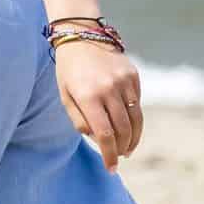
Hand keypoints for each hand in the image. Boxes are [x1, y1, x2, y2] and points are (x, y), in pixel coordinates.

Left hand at [54, 40, 141, 168]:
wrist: (81, 34)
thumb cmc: (69, 70)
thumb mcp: (65, 96)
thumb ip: (80, 120)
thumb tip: (99, 140)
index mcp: (88, 96)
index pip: (105, 135)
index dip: (110, 155)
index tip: (111, 168)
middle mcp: (109, 88)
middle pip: (123, 130)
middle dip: (122, 149)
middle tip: (120, 157)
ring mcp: (124, 80)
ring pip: (136, 119)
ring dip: (134, 138)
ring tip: (128, 148)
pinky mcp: (133, 74)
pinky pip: (138, 103)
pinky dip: (135, 118)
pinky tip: (129, 124)